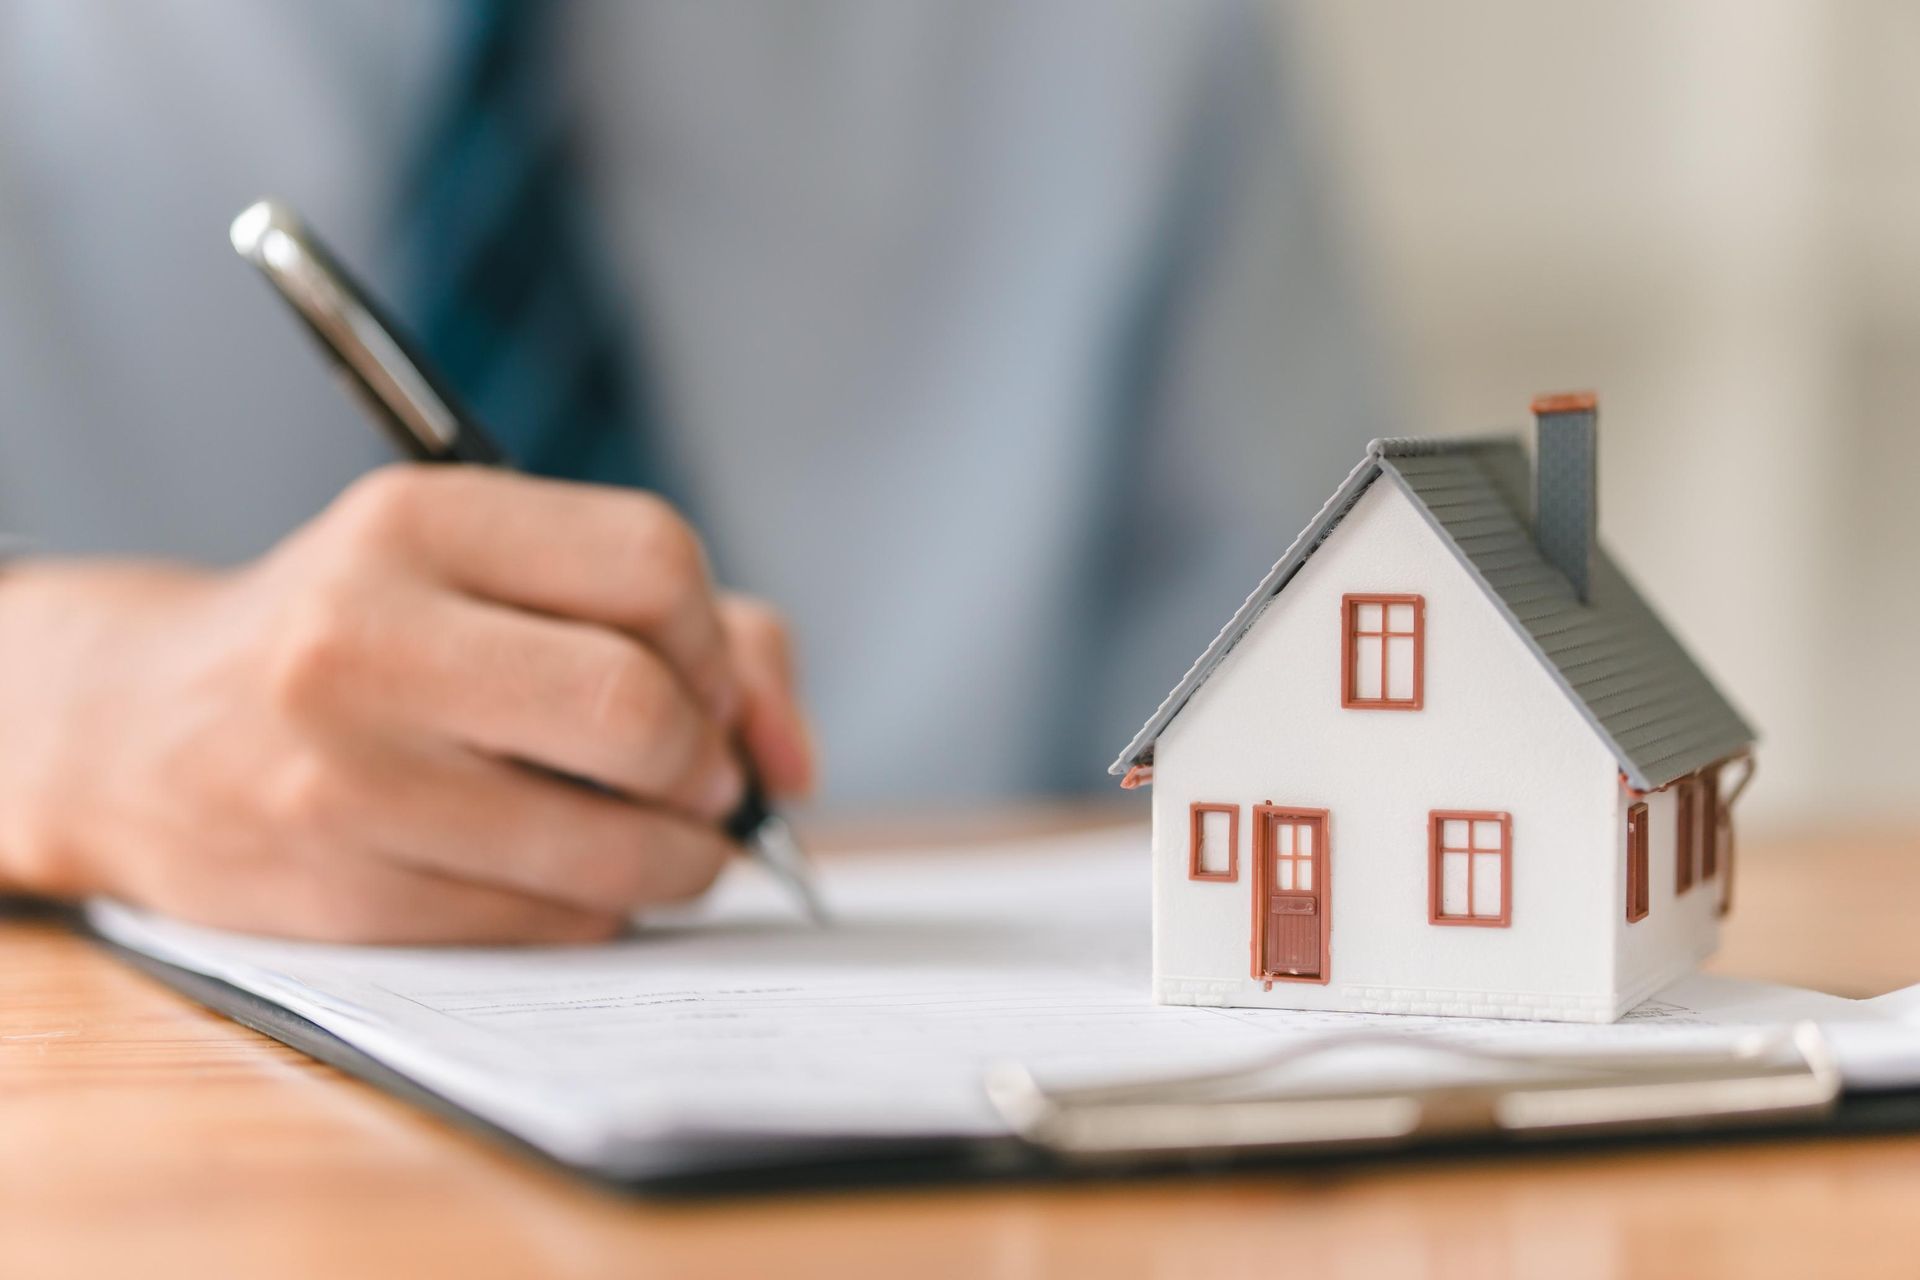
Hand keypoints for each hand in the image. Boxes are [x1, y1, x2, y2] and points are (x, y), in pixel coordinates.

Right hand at [0, 466, 814, 941]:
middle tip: (696, 778)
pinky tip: (561, 875)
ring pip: (613, 846)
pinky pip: (551, 925)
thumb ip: (697, 631)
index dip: (715, 643)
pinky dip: (596, 909)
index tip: (702, 686)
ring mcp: (344, 776)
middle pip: (640, 708)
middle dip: (708, 763)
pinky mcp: (340, 897)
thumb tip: (792, 763)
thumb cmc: (368, 640)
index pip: (655, 562)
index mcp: (421, 519)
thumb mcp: (496, 572)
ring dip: (679, 858)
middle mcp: (367, 636)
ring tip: (659, 839)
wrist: (144, 730)